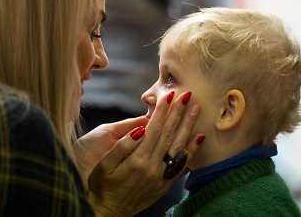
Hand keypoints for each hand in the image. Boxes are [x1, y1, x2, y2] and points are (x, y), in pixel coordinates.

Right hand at [87, 91, 203, 216]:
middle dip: (178, 113)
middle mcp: (152, 168)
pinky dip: (191, 151)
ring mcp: (161, 177)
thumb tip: (139, 129)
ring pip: (178, 148)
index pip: (154, 129)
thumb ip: (122, 146)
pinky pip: (182, 165)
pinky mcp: (164, 184)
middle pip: (169, 135)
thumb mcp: (104, 165)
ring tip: (196, 110)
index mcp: (137, 160)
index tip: (169, 95)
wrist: (108, 213)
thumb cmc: (102, 187)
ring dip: (188, 127)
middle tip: (187, 95)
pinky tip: (199, 138)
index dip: (162, 111)